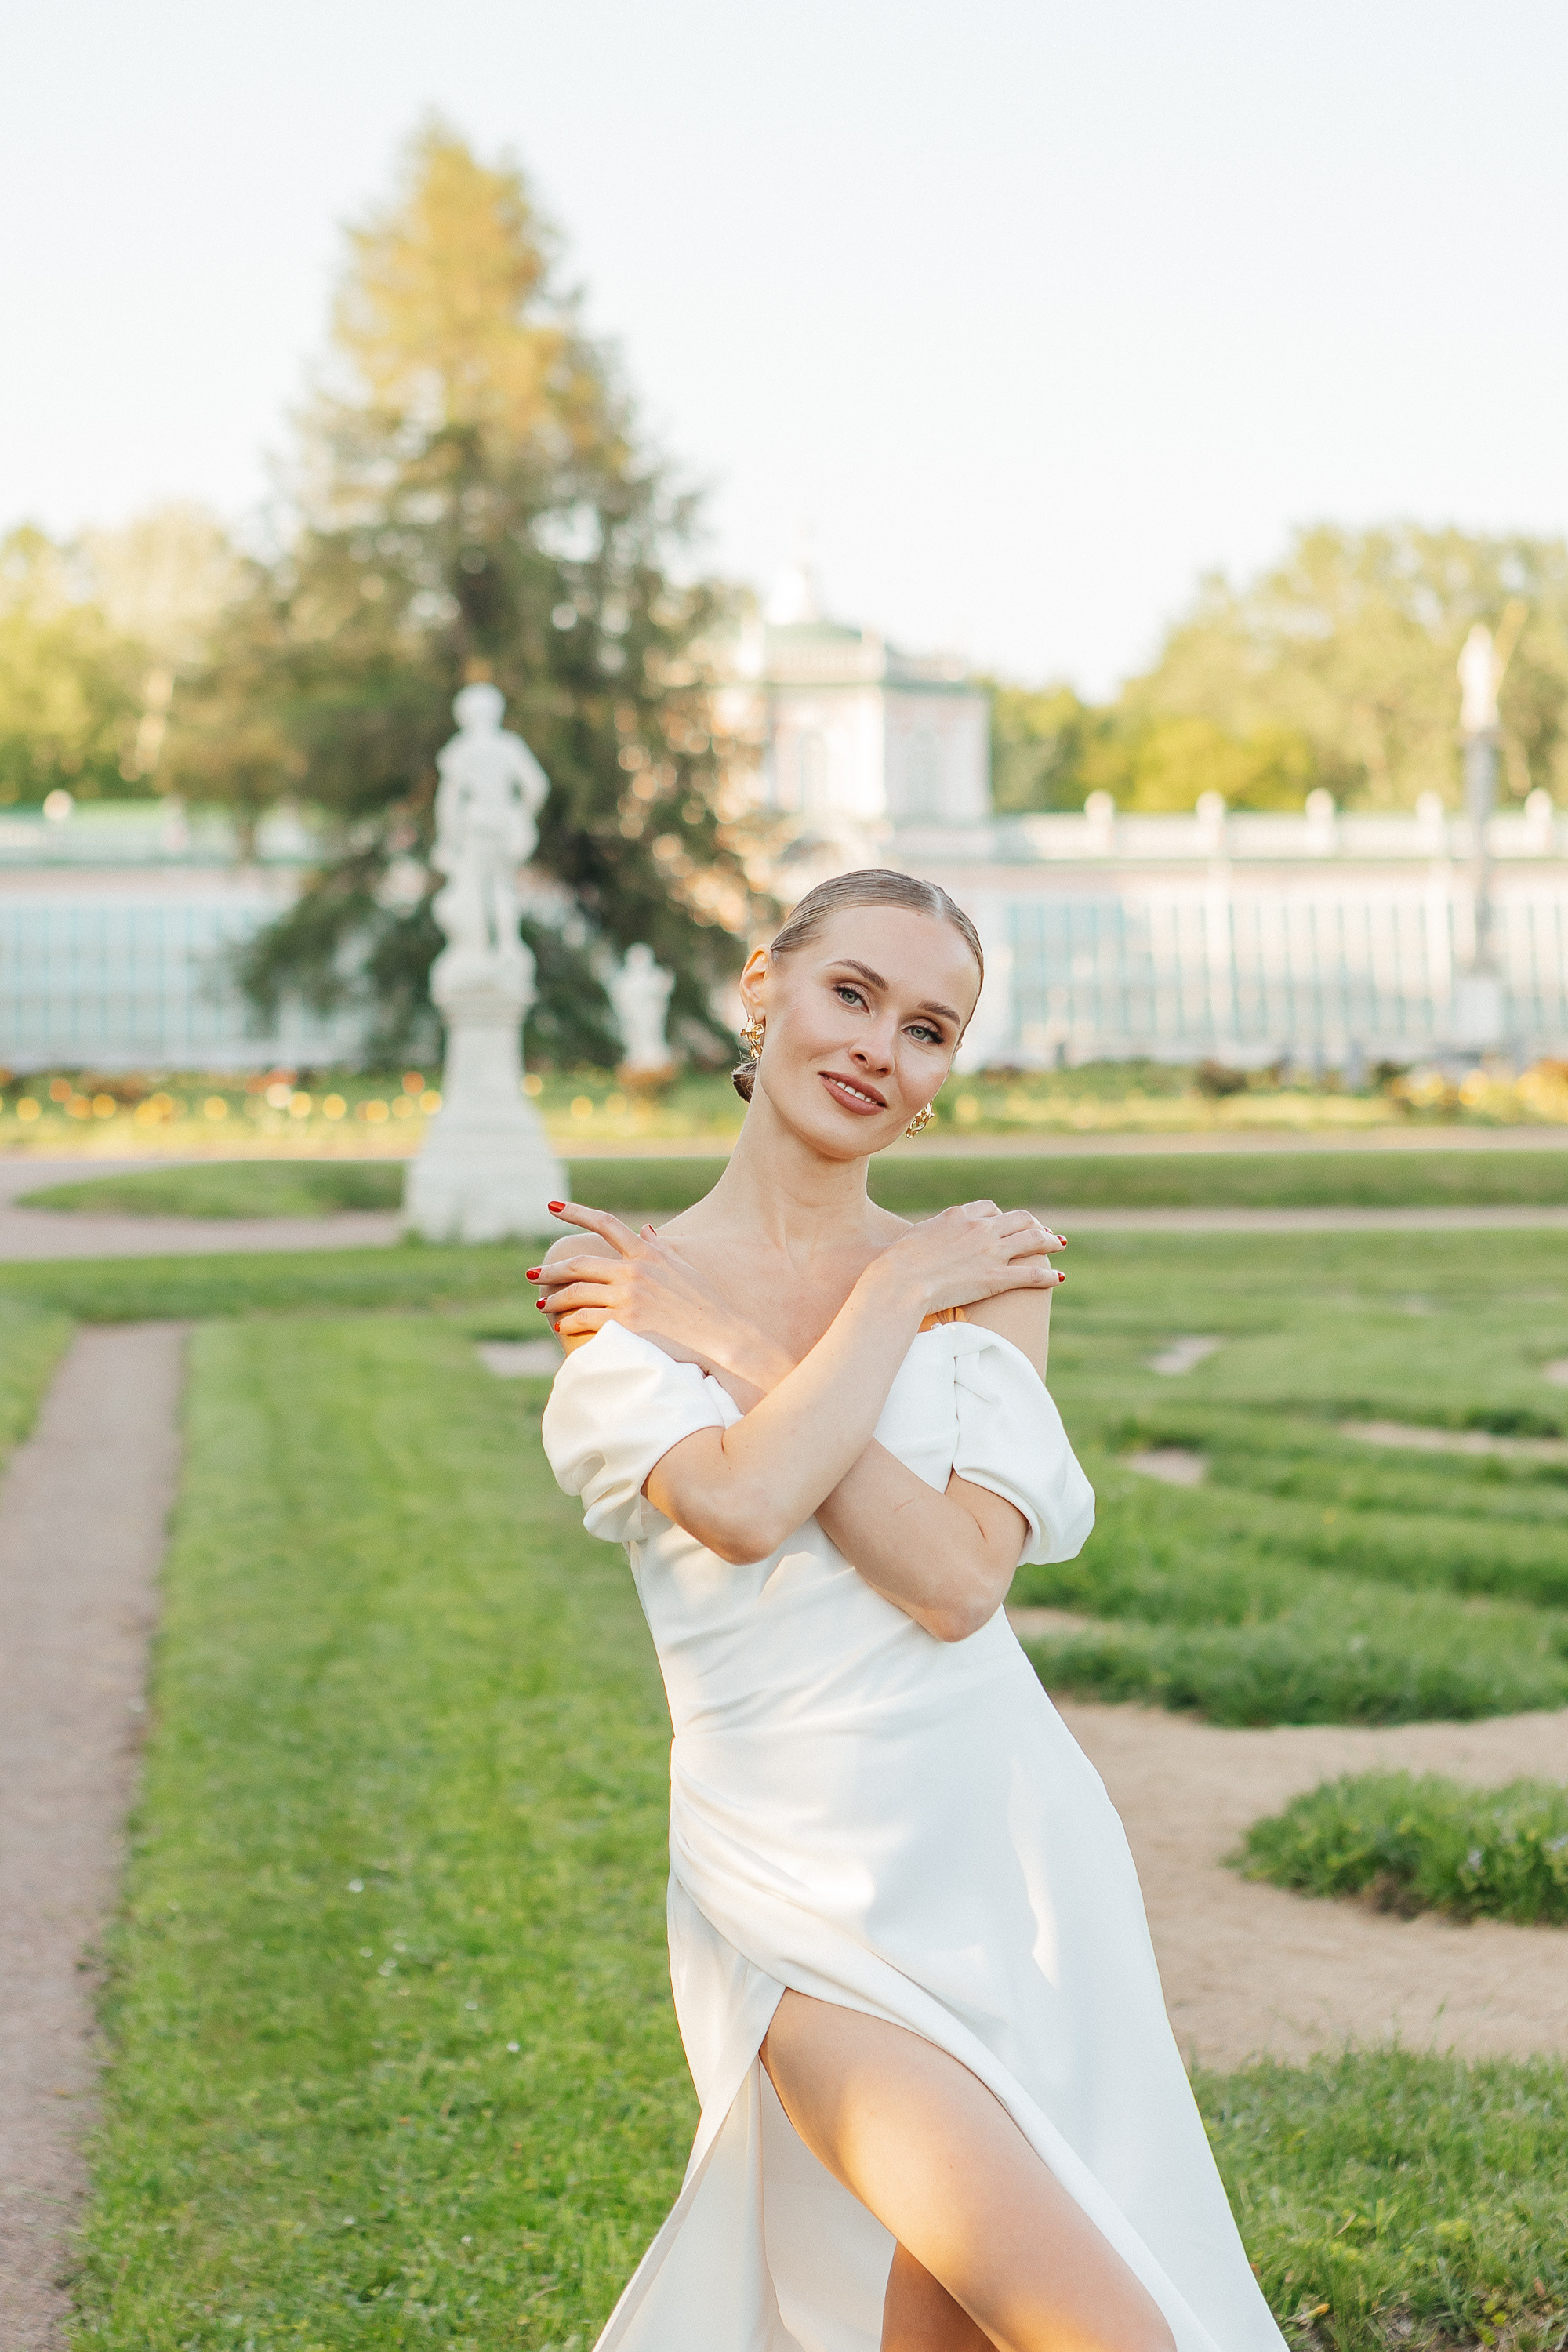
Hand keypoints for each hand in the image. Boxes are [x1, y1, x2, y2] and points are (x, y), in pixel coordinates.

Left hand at [532, 1204, 794, 1393]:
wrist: (718, 1331)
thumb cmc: (703, 1299)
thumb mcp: (682, 1265)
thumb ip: (659, 1247)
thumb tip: (644, 1230)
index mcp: (646, 1252)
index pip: (605, 1223)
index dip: (575, 1212)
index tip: (551, 1206)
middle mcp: (634, 1271)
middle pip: (580, 1264)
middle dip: (551, 1270)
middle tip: (532, 1275)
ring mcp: (628, 1297)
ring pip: (577, 1293)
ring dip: (554, 1298)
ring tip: (541, 1303)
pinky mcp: (626, 1322)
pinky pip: (586, 1319)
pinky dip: (568, 1321)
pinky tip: (559, 1325)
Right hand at [863, 1200, 1064, 1320]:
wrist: (901, 1281)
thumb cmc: (898, 1263)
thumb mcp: (915, 1237)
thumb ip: (931, 1234)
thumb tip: (927, 1240)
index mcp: (958, 1216)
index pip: (989, 1208)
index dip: (1001, 1216)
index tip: (1006, 1224)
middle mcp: (980, 1229)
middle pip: (1018, 1219)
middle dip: (1034, 1224)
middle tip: (1042, 1232)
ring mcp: (991, 1252)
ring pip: (1033, 1240)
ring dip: (1050, 1241)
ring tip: (1060, 1244)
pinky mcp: (997, 1277)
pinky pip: (1031, 1273)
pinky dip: (1048, 1275)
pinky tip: (1058, 1278)